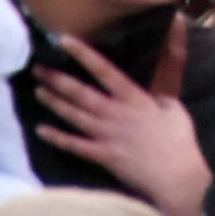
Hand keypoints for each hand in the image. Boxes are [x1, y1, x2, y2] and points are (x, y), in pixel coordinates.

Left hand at [34, 25, 212, 215]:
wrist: (174, 175)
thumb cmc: (177, 137)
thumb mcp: (173, 100)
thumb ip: (166, 74)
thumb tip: (173, 42)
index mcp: (132, 97)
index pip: (104, 70)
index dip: (83, 54)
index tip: (65, 40)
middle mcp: (114, 113)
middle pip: (81, 94)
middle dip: (58, 80)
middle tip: (38, 68)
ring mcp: (105, 135)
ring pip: (74, 116)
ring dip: (55, 103)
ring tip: (38, 90)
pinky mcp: (102, 156)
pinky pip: (75, 146)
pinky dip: (58, 138)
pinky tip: (41, 130)